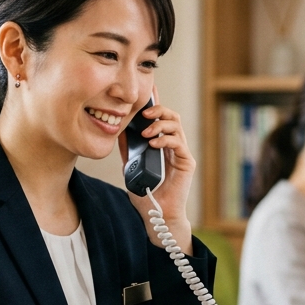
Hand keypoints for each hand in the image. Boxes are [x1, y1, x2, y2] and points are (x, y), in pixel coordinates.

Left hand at [119, 100, 194, 249]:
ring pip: (176, 126)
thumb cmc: (146, 193)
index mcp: (162, 144)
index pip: (160, 118)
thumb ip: (128, 149)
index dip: (156, 103)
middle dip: (158, 110)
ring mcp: (181, 153)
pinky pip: (178, 144)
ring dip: (160, 124)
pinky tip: (153, 143)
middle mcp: (173, 146)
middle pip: (171, 117)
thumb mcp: (131, 166)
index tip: (149, 90)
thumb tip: (118, 130)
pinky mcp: (186, 162)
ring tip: (146, 132)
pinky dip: (165, 140)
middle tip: (144, 112)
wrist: (157, 214)